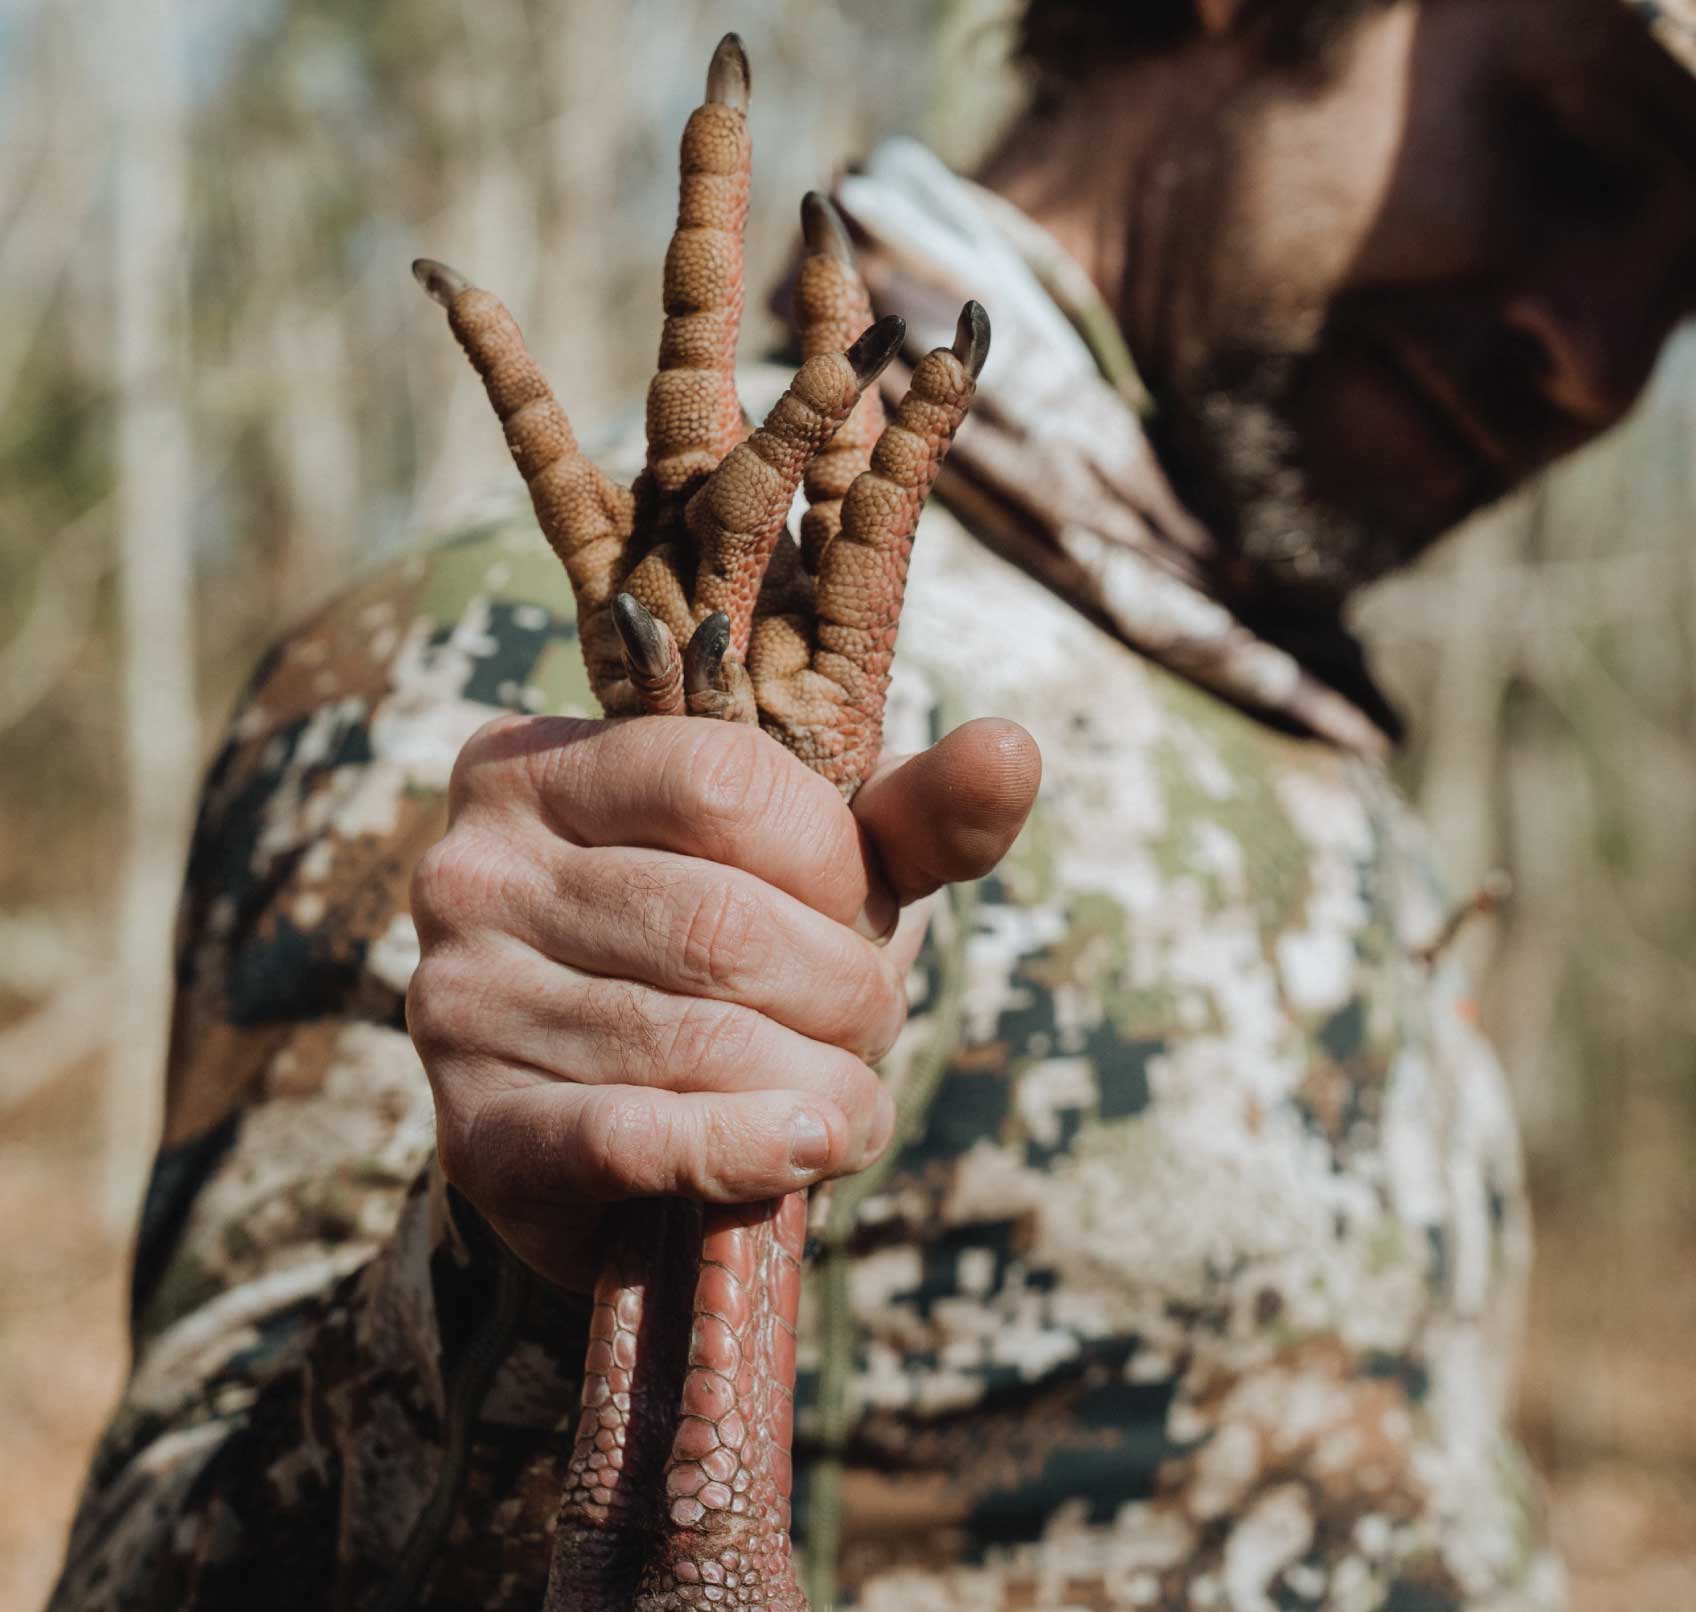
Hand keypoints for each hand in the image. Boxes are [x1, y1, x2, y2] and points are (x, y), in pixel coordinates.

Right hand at [407, 711, 1038, 1291]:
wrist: (619, 1121)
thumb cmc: (729, 955)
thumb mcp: (823, 869)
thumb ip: (915, 815)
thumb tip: (1013, 749)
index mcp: (541, 765)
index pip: (724, 786)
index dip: (835, 866)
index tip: (861, 914)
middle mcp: (472, 870)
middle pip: (717, 923)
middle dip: (843, 990)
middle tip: (871, 1023)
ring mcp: (457, 1003)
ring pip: (691, 1036)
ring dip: (819, 1082)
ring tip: (851, 1096)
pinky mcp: (476, 1134)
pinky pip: (632, 1137)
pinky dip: (748, 1149)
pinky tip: (810, 1150)